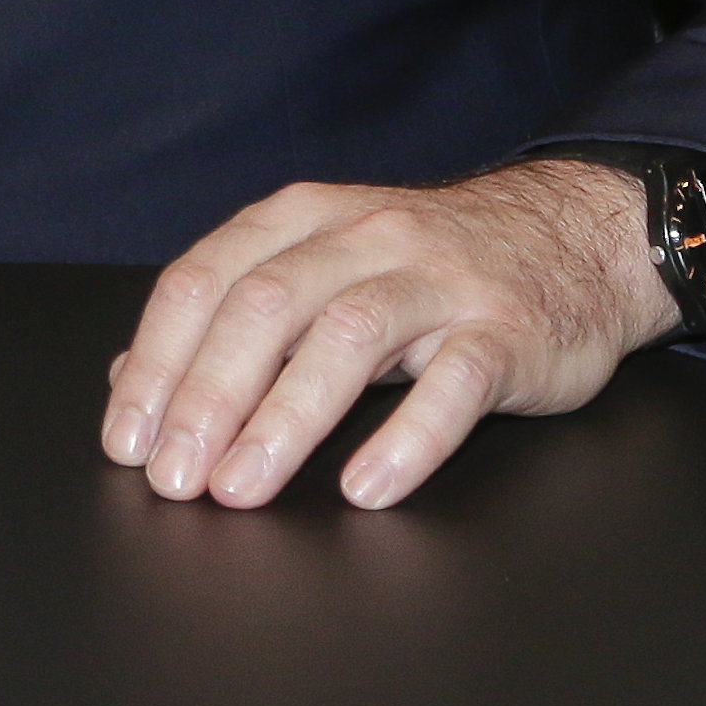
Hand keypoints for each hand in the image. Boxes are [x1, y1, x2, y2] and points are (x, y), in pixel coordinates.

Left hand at [100, 157, 705, 509]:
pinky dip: (408, 436)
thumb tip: (133, 380)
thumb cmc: (429, 267)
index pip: (204, 280)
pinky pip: (457, 383)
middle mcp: (366, 238)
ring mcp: (441, 281)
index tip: (127, 437)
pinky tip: (369, 486)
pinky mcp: (508, 332)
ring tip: (242, 486)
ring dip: (286, 418)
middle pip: (266, 307)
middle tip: (174, 477)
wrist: (578, 237)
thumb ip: (232, 317)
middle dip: (206, 396)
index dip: (158, 360)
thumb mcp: (322, 269)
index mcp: (303, 219)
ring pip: (350, 338)